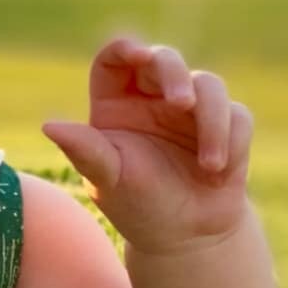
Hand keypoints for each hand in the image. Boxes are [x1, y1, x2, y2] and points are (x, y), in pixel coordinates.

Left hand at [42, 39, 253, 253]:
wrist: (185, 238)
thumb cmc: (138, 206)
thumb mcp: (109, 179)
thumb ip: (85, 150)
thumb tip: (49, 126)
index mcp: (116, 104)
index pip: (114, 61)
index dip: (125, 49)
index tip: (137, 56)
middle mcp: (153, 98)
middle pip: (165, 59)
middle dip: (175, 74)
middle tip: (180, 102)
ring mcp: (192, 109)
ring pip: (209, 85)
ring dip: (212, 119)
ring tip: (209, 163)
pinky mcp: (227, 124)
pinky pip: (238, 115)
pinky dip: (231, 141)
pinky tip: (219, 174)